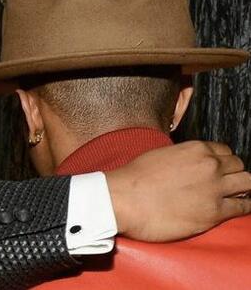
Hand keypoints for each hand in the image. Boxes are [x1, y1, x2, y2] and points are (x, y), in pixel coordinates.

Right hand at [106, 141, 250, 241]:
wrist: (123, 199)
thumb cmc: (134, 179)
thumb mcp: (159, 155)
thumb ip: (181, 158)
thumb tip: (186, 166)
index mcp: (196, 149)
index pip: (224, 151)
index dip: (222, 162)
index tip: (218, 170)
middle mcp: (209, 166)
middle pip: (238, 166)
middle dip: (232, 174)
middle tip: (223, 184)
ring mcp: (214, 188)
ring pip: (247, 183)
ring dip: (240, 189)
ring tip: (231, 196)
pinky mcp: (214, 212)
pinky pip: (243, 207)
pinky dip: (243, 207)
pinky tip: (235, 209)